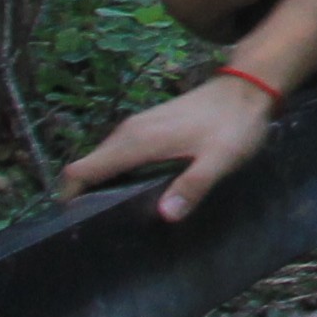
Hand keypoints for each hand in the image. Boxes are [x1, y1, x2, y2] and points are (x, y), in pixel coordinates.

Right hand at [63, 70, 282, 226]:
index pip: (81, 169)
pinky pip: (119, 153)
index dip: (69, 196)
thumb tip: (165, 215)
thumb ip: (193, 185)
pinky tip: (136, 192)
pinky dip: (117, 173)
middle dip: (83, 196)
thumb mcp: (220, 159)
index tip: (74, 223)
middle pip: (88, 168)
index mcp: (136, 141)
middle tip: (98, 228)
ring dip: (101, 185)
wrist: (247, 87)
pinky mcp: (148, 125)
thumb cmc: (234, 124)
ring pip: (104, 160)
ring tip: (115, 216)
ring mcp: (137, 126)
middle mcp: (128, 132)